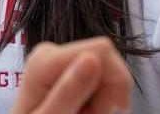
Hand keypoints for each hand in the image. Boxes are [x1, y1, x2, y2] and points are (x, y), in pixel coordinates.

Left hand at [11, 36, 130, 113]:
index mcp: (46, 59)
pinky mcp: (68, 70)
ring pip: (108, 73)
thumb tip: (91, 59)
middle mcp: (53, 52)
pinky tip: (81, 111)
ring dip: (103, 100)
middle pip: (107, 61)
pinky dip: (98, 101)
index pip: (103, 51)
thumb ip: (69, 92)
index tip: (98, 112)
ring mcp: (61, 60)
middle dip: (107, 94)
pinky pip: (101, 81)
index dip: (113, 84)